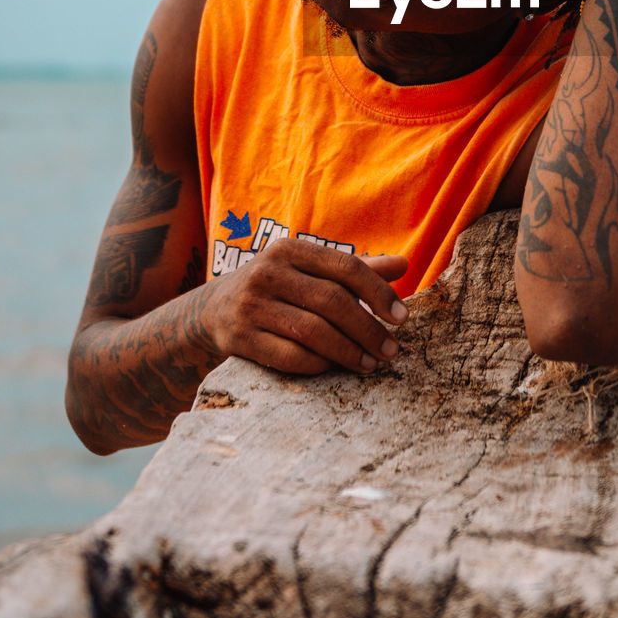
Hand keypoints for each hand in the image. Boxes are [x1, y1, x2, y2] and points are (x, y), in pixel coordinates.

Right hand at [204, 239, 408, 375]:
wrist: (214, 310)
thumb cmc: (279, 287)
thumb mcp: (311, 270)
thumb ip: (355, 269)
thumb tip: (403, 265)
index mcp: (290, 249)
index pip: (346, 267)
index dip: (378, 292)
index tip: (401, 317)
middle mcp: (268, 273)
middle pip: (331, 301)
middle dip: (368, 328)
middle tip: (390, 349)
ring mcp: (250, 306)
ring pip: (312, 331)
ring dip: (348, 351)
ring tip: (371, 364)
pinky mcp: (239, 338)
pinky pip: (289, 356)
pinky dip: (318, 364)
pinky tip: (335, 367)